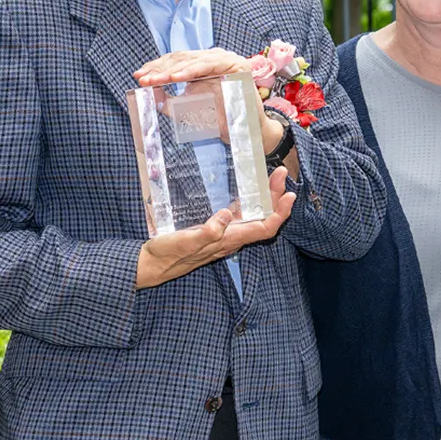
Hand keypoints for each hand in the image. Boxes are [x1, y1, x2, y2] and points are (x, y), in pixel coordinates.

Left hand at [134, 49, 285, 150]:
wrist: (244, 132)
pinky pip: (209, 65)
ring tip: (156, 79)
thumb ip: (168, 101)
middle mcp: (212, 58)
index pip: (175, 61)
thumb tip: (149, 92)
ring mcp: (225, 59)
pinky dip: (192, 70)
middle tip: (143, 79)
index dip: (156, 68)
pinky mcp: (235, 63)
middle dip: (160, 69)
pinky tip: (176, 78)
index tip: (138, 77)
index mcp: (201, 65)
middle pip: (181, 58)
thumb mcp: (186, 109)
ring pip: (193, 60)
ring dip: (172, 70)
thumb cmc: (217, 120)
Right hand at [135, 166, 295, 287]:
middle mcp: (230, 239)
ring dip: (264, 199)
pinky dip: (248, 202)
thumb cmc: (166, 255)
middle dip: (275, 197)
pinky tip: (247, 191)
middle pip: (262, 219)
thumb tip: (227, 215)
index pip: (264, 228)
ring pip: (252, 216)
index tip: (290, 194)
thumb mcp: (184, 242)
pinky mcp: (213, 231)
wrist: (151, 266)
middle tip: (280, 173)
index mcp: (227, 241)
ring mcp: (223, 235)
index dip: (280, 213)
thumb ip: (206, 232)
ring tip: (270, 177)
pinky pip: (238, 216)